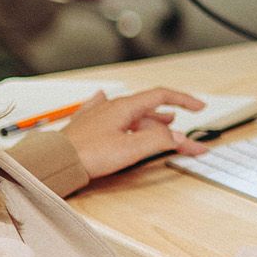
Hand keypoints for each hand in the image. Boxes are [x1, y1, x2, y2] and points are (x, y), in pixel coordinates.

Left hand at [58, 87, 207, 178]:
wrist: (56, 161)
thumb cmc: (87, 154)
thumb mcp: (131, 148)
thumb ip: (158, 140)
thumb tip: (178, 136)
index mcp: (124, 107)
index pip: (161, 96)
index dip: (184, 100)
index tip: (199, 107)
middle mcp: (111, 107)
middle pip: (149, 110)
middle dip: (170, 122)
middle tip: (183, 135)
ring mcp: (98, 115)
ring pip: (131, 115)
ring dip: (150, 121)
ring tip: (162, 125)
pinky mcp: (87, 127)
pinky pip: (107, 113)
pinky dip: (118, 113)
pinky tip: (105, 100)